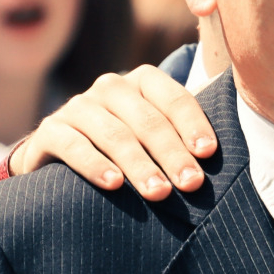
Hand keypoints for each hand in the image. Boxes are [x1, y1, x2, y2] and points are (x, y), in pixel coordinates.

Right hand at [10, 67, 215, 199]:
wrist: (59, 155)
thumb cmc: (124, 146)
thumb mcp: (152, 133)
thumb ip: (182, 133)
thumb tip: (223, 148)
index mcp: (142, 82)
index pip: (174, 98)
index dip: (193, 124)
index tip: (208, 153)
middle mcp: (110, 87)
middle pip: (148, 120)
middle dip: (172, 154)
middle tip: (191, 184)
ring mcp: (78, 107)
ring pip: (114, 134)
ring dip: (139, 165)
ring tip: (159, 192)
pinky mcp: (50, 130)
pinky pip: (74, 146)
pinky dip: (95, 165)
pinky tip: (113, 185)